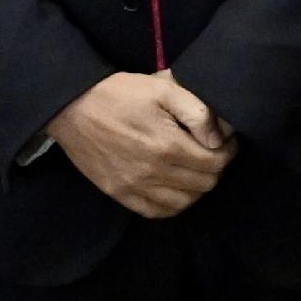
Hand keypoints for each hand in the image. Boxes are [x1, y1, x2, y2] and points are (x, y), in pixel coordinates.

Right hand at [46, 70, 236, 218]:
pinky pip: (155, 212)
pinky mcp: (117, 193)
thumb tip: (219, 137)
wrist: (72, 106)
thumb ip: (198, 112)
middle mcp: (152, 172)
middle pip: (204, 184)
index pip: (217, 163)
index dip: (228, 152)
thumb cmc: (121, 93)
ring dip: (196, 188)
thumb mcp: (164, 88)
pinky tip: (173, 188)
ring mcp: (133, 186)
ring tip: (193, 169)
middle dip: (215, 168)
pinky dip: (171, 204)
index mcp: (167, 145)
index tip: (225, 141)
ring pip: (184, 202)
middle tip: (210, 153)